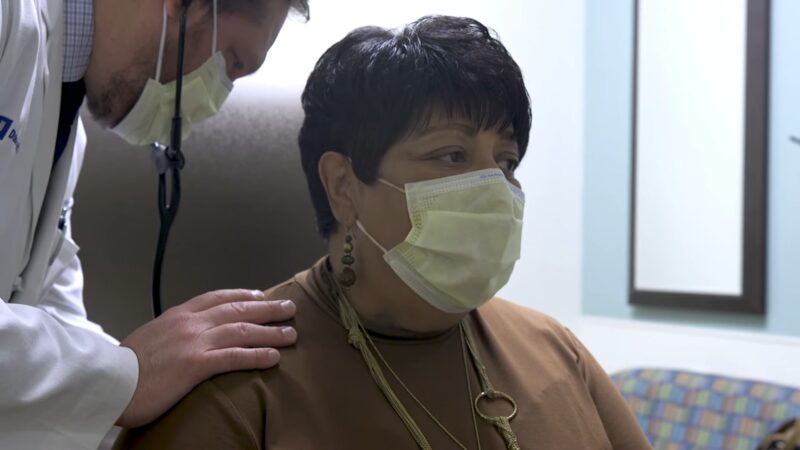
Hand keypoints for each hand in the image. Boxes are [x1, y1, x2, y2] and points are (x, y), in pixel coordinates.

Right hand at [116, 289, 296, 427]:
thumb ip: (171, 333)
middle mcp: (190, 323)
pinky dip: (257, 355)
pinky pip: (235, 356)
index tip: (259, 295)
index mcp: (177, 315)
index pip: (216, 297)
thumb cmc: (123, 367)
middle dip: (266, 308)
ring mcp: (194, 342)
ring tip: (291, 333)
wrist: (106, 381)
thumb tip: (183, 338)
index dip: (242, 295)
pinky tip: (274, 356)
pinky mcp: (196, 364)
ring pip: (242, 330)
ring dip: (270, 331)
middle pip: (237, 309)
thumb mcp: (149, 338)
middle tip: (288, 308)